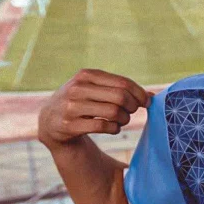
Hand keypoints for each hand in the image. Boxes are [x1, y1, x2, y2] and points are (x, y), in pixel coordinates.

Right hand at [38, 68, 153, 148]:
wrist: (50, 120)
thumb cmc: (82, 102)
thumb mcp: (96, 89)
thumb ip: (122, 89)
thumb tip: (152, 97)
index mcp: (86, 75)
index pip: (123, 83)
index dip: (140, 94)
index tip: (146, 102)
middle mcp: (77, 88)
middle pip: (121, 97)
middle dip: (132, 106)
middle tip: (131, 111)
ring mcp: (71, 107)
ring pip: (114, 112)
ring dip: (124, 119)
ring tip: (121, 120)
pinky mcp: (69, 125)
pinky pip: (103, 127)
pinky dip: (114, 129)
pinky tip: (113, 128)